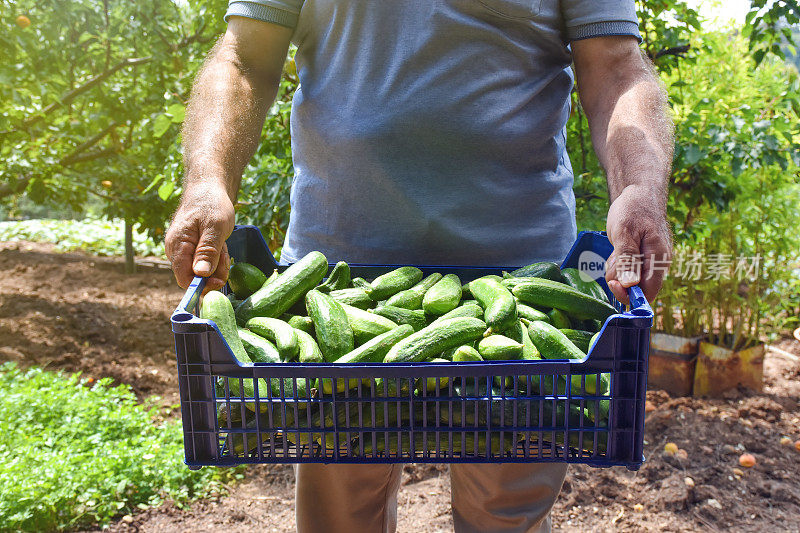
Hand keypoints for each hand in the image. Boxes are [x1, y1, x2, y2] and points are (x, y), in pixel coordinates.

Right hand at [165, 184, 234, 291]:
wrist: (208, 189)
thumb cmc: (211, 204)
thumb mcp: (215, 226)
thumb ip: (207, 251)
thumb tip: (201, 274)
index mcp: (177, 246)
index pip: (184, 279)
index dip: (201, 285)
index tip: (219, 280)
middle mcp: (175, 251)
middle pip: (194, 277)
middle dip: (213, 272)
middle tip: (224, 254)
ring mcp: (183, 250)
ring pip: (201, 271)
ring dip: (216, 263)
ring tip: (222, 244)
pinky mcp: (191, 249)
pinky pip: (204, 262)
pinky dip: (215, 257)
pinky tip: (220, 244)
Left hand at [605, 186, 671, 304]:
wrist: (639, 193)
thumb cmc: (632, 210)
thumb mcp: (624, 233)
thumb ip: (627, 260)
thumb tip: (630, 285)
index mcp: (659, 259)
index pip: (648, 293)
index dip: (629, 295)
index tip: (613, 284)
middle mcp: (658, 264)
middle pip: (636, 289)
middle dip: (620, 278)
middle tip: (615, 256)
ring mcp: (650, 261)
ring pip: (628, 280)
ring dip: (617, 269)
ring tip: (617, 248)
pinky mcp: (642, 258)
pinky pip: (627, 270)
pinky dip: (618, 263)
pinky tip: (618, 248)